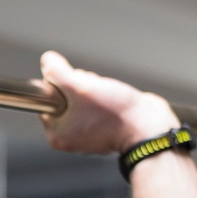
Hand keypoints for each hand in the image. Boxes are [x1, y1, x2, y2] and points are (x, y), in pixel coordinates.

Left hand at [38, 50, 177, 154]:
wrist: (150, 126)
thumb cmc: (116, 114)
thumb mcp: (80, 87)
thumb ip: (58, 72)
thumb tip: (47, 61)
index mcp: (57, 135)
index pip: (47, 100)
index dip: (61, 85)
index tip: (77, 88)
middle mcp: (70, 137)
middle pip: (65, 97)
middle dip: (81, 88)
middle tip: (96, 95)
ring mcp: (88, 132)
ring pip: (82, 97)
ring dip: (94, 89)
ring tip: (108, 97)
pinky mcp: (104, 126)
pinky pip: (97, 103)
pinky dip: (105, 97)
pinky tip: (114, 100)